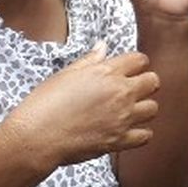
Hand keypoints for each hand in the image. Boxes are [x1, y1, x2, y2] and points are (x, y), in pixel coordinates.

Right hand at [4, 42, 159, 168]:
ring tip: (130, 111)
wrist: (34, 138)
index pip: (140, 59)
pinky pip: (145, 135)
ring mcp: (122, 118)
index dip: (135, 64)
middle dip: (145, 83)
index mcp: (107, 73)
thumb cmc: (43, 104)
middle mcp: (120, 93)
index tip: (129, 70)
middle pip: (153, 82)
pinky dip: (140, 133)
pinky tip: (128, 131)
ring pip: (153, 108)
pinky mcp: (118, 140)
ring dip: (144, 108)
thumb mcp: (65, 75)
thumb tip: (103, 46)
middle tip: (132, 89)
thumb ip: (90, 60)